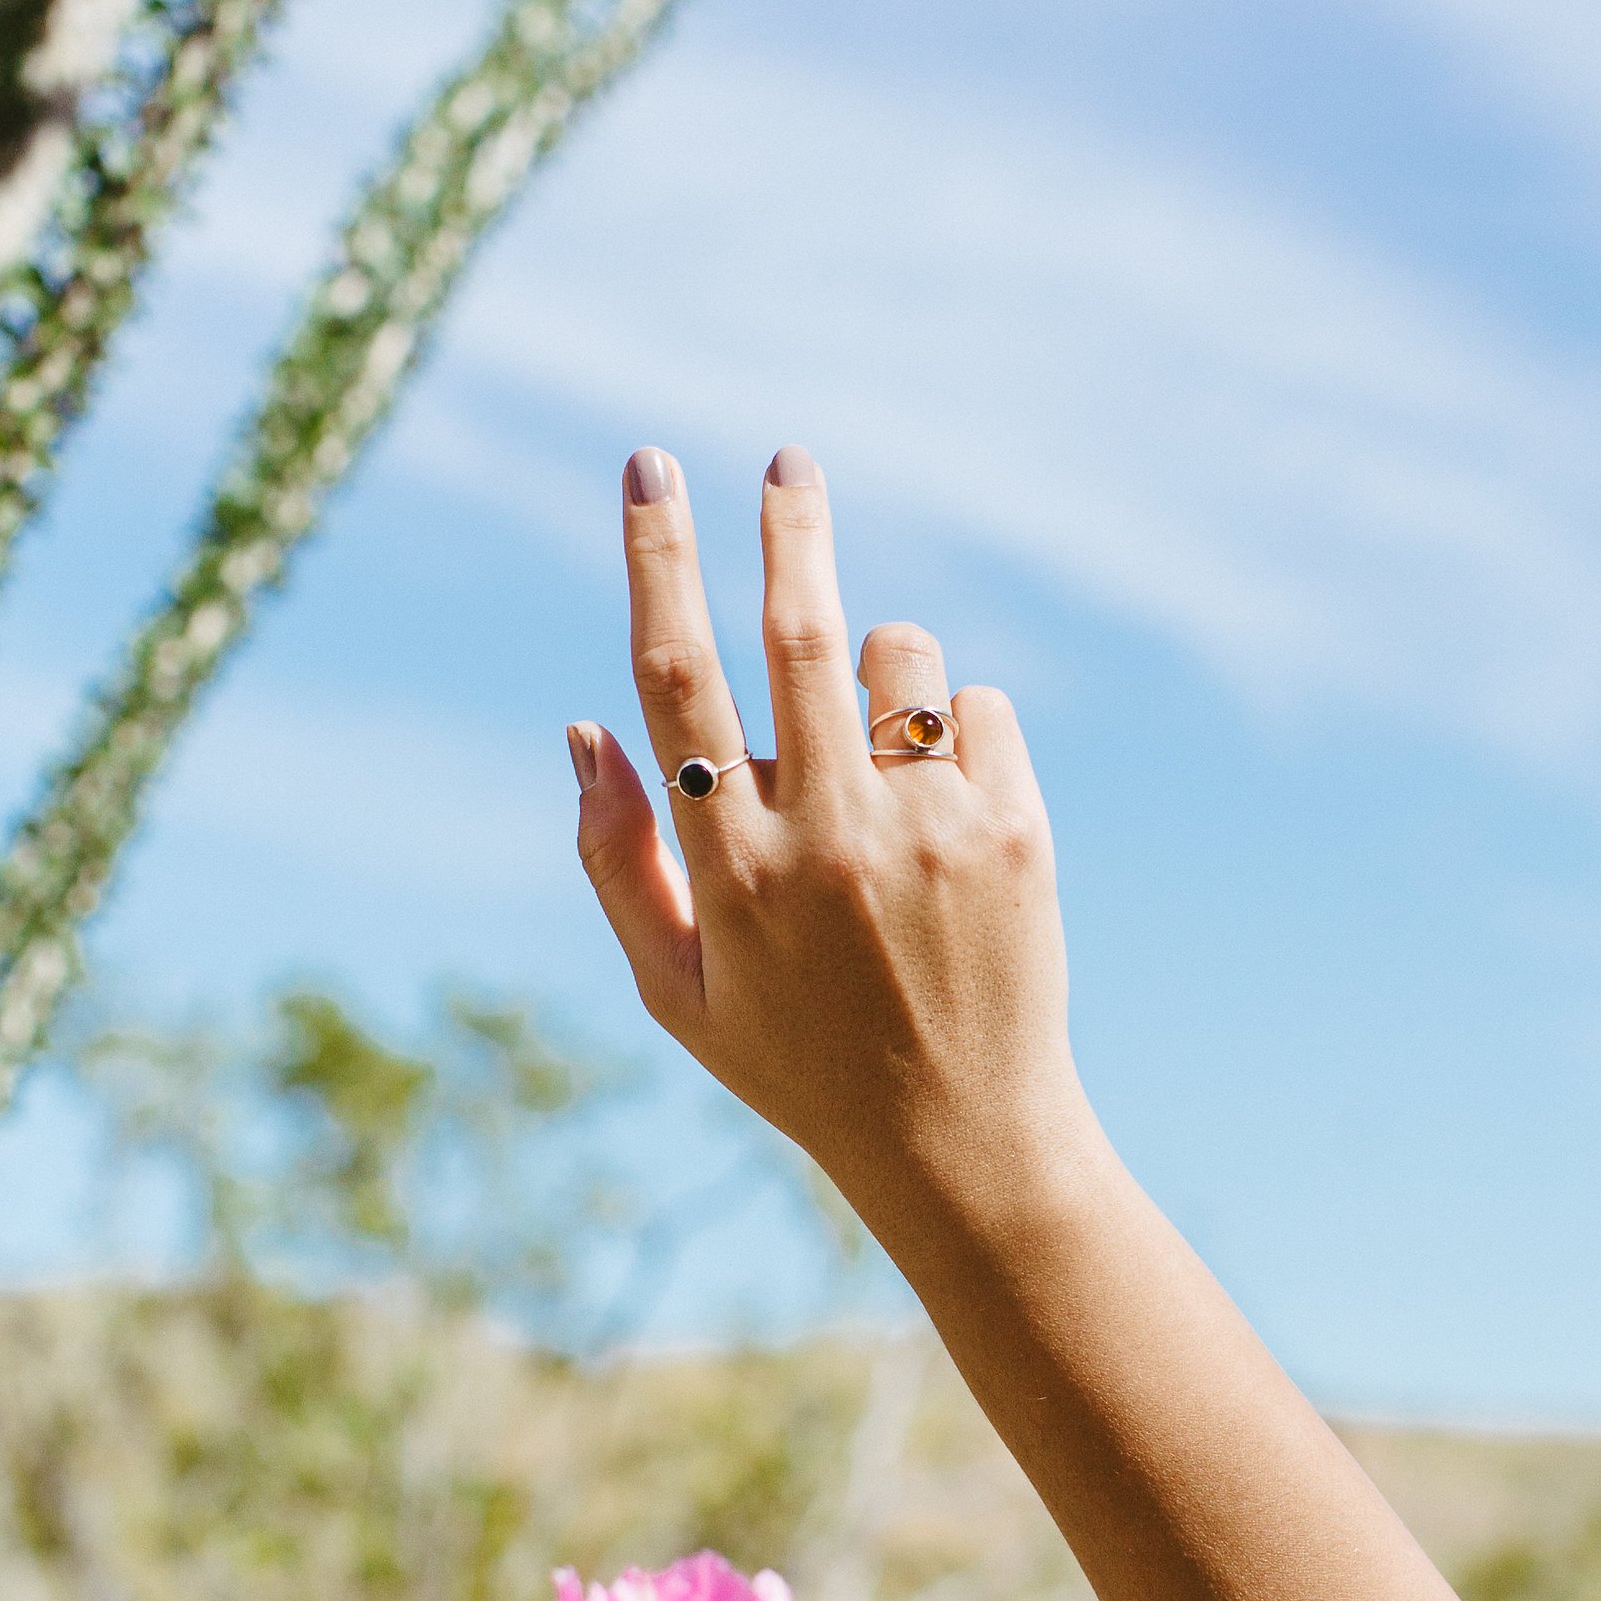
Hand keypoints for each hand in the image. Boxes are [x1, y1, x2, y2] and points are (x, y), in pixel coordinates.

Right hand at [569, 445, 1098, 1242]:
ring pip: (903, 661)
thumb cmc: (798, 1061)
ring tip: (880, 765)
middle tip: (790, 459)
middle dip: (789, 528)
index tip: (651, 473)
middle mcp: (832, 841)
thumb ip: (616, 860)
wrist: (964, 1140)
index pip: (679, 682)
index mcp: (734, 872)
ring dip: (882, 673)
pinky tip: (947, 823)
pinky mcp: (1017, 833)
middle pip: (800, 634)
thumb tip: (583, 725)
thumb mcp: (677, 991)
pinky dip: (954, 735)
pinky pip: (980, 712)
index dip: (660, 561)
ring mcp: (932, 834)